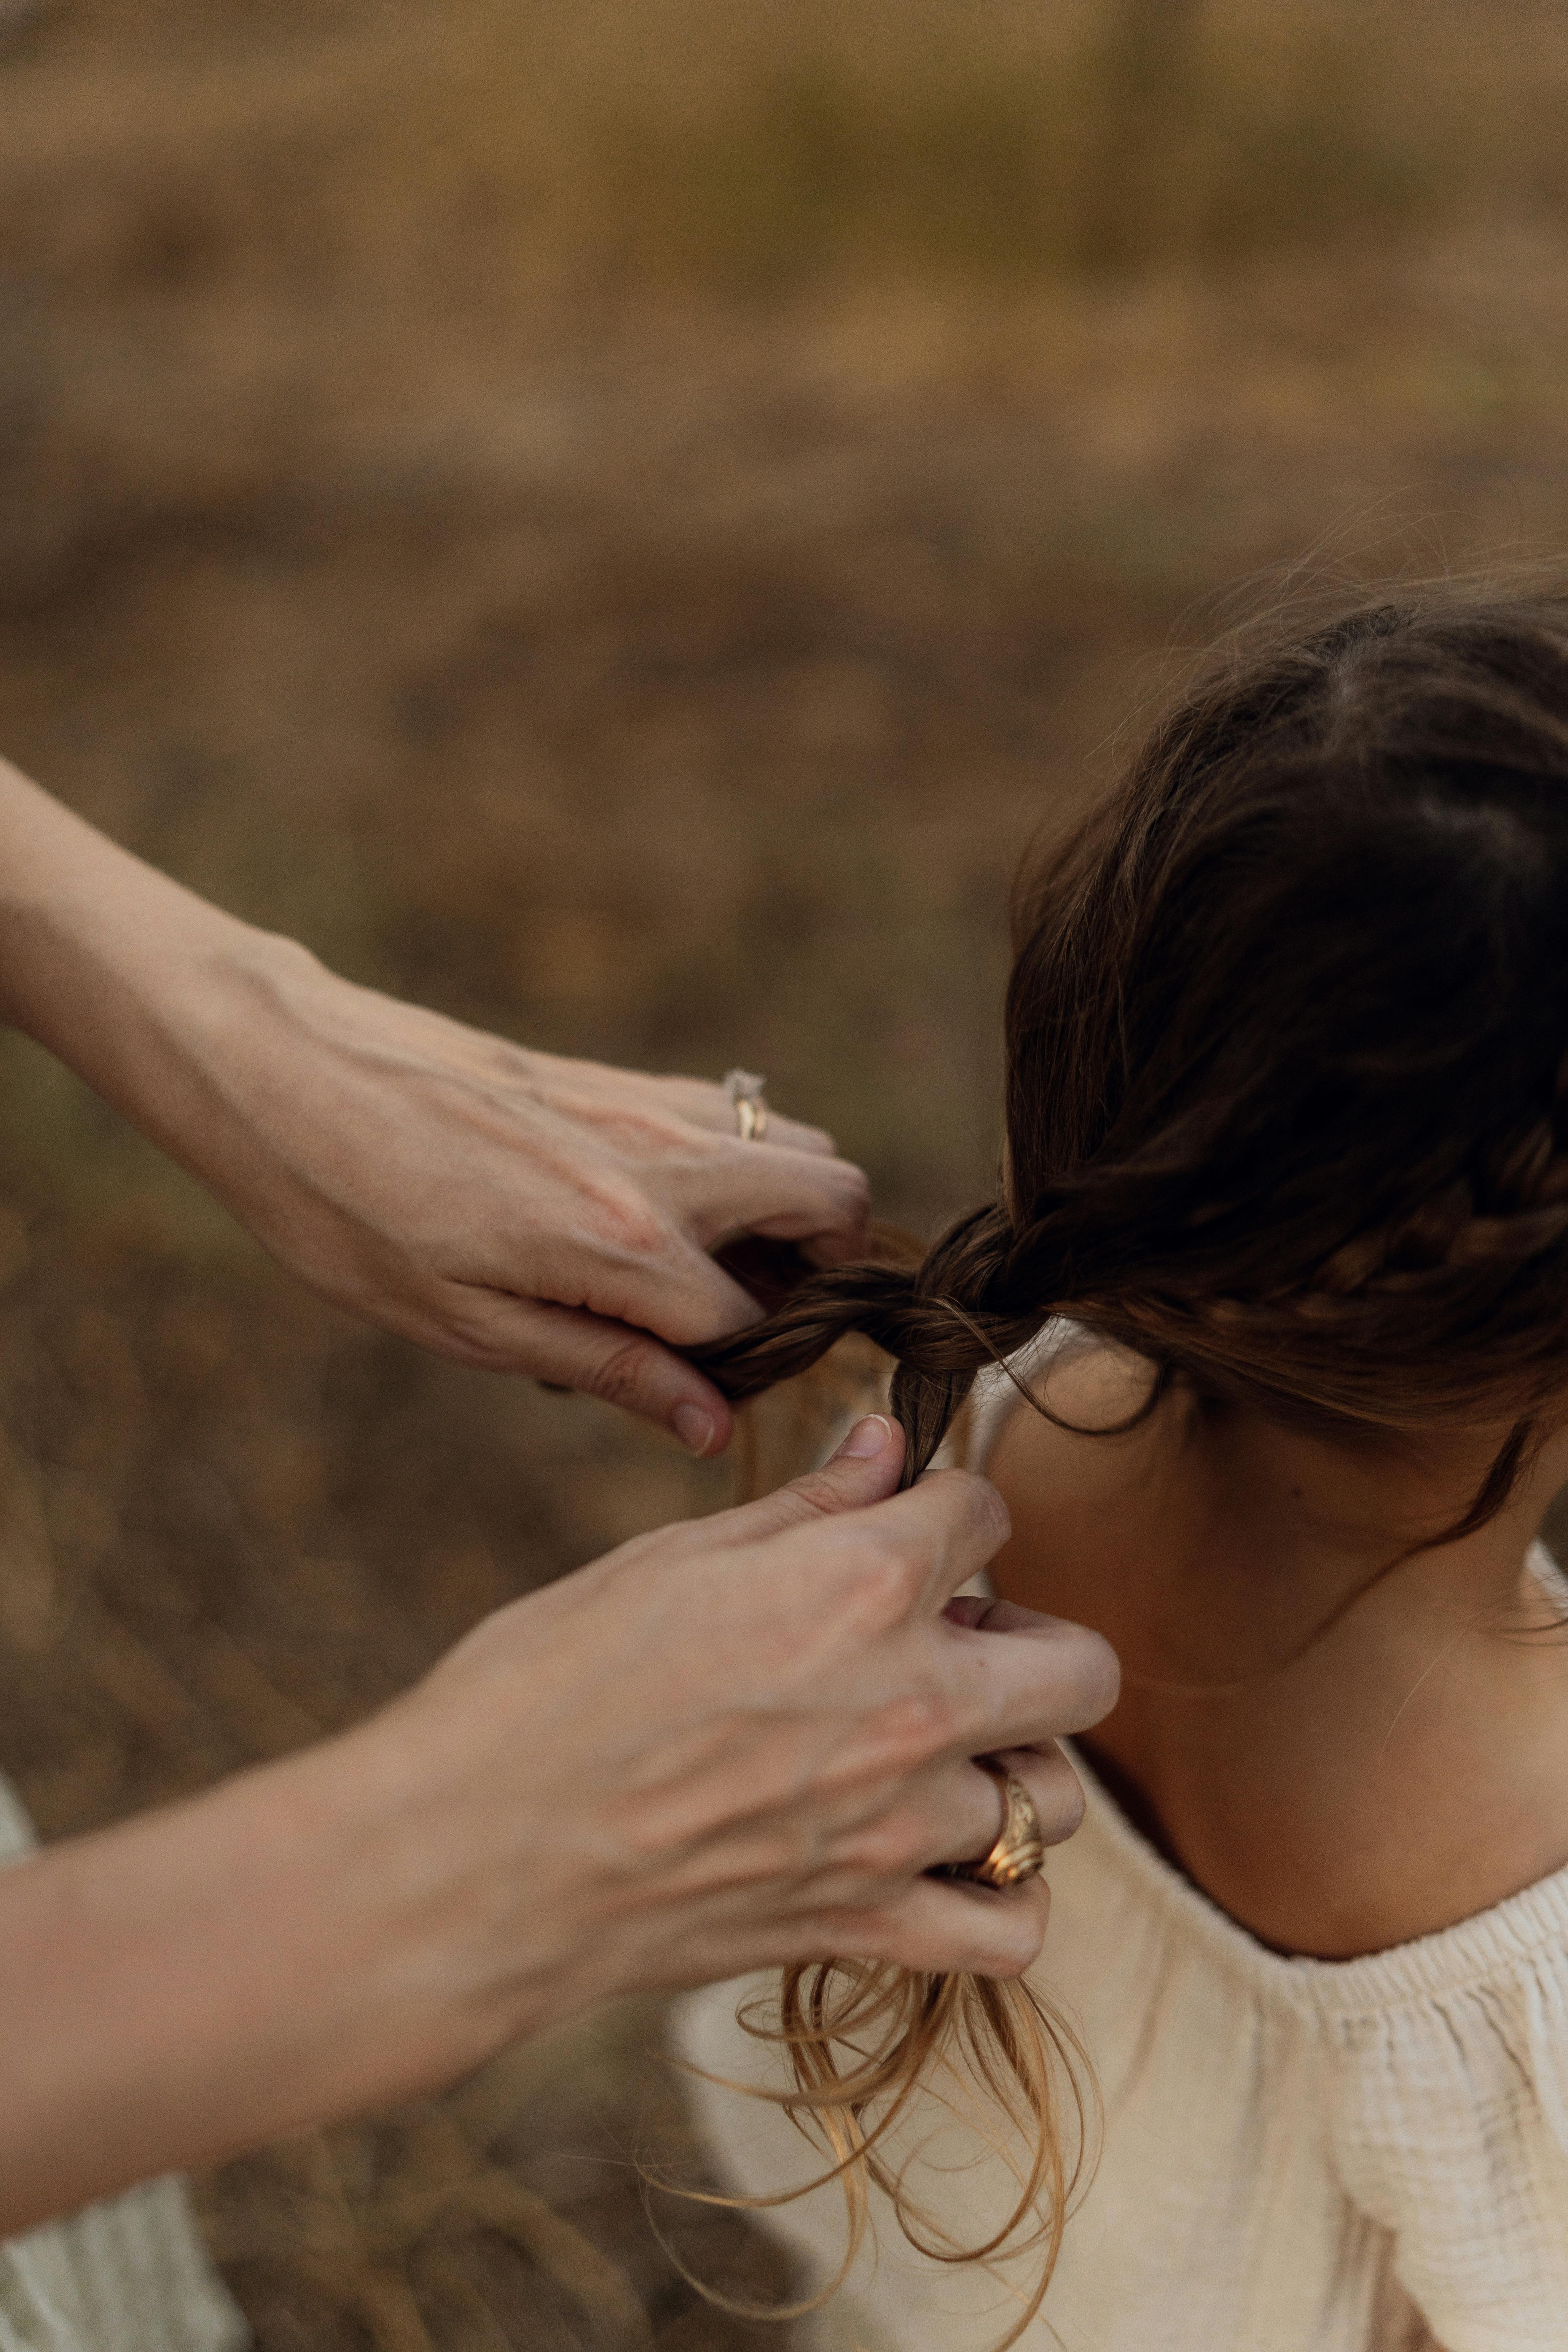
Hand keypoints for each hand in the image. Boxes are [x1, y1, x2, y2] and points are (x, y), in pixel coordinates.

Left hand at [0, 758, 868, 1449]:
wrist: (288, 1073)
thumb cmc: (354, 1215)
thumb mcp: (468, 1326)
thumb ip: (607, 1370)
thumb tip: (710, 1424)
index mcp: (624, 1244)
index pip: (755, 1322)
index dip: (748, 1373)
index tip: (705, 1394)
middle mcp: (662, 1164)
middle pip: (834, 1200)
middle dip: (827, 1268)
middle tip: (751, 1316)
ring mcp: (648, 1107)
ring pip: (798, 1141)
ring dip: (791, 1208)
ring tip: (714, 1265)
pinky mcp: (619, 1078)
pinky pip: (734, 1111)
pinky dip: (740, 1163)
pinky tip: (661, 1208)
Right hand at [0, 1415, 1116, 2230]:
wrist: (472, 1854)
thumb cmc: (545, 1685)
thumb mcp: (670, 1559)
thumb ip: (804, 1506)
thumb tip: (885, 1446)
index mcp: (859, 1583)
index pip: (986, 1512)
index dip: (948, 1511)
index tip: (908, 1532)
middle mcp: (907, 1700)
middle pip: (1082, 1669)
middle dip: (1035, 1642)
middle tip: (956, 1647)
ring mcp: (898, 1825)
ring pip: (1052, 1802)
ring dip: (1011, 1771)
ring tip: (939, 1758)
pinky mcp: (867, 1925)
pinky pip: (1010, 1930)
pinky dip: (998, 1902)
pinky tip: (943, 1865)